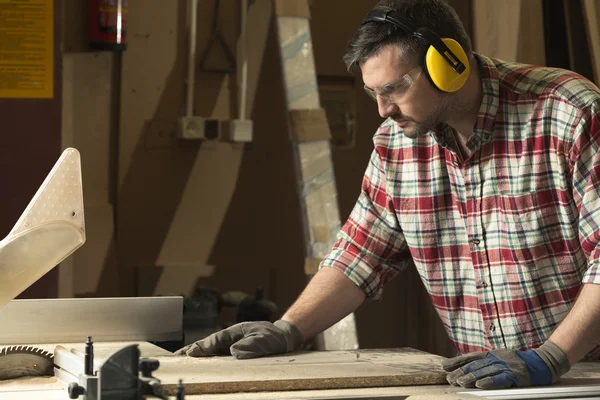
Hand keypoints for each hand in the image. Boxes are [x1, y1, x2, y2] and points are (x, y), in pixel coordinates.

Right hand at [173, 320, 303, 358]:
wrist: (281, 337)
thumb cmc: (273, 336)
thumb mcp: (265, 339)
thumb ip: (251, 344)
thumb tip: (233, 352)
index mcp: (235, 331)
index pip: (216, 339)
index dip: (204, 346)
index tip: (191, 353)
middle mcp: (229, 338)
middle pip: (208, 344)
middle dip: (192, 350)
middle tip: (176, 357)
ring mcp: (229, 345)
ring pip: (210, 350)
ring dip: (195, 355)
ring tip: (179, 361)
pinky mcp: (231, 353)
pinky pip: (216, 357)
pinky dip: (205, 359)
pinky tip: (196, 364)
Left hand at [441, 341, 569, 388]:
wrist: (541, 362)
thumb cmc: (517, 362)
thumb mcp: (499, 358)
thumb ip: (485, 362)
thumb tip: (467, 367)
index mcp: (491, 354)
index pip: (470, 357)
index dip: (457, 361)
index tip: (445, 366)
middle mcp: (496, 358)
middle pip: (475, 365)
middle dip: (460, 371)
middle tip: (449, 378)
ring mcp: (505, 366)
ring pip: (484, 371)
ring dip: (471, 377)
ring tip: (460, 382)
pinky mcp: (515, 375)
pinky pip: (500, 379)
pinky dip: (489, 381)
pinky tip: (480, 385)